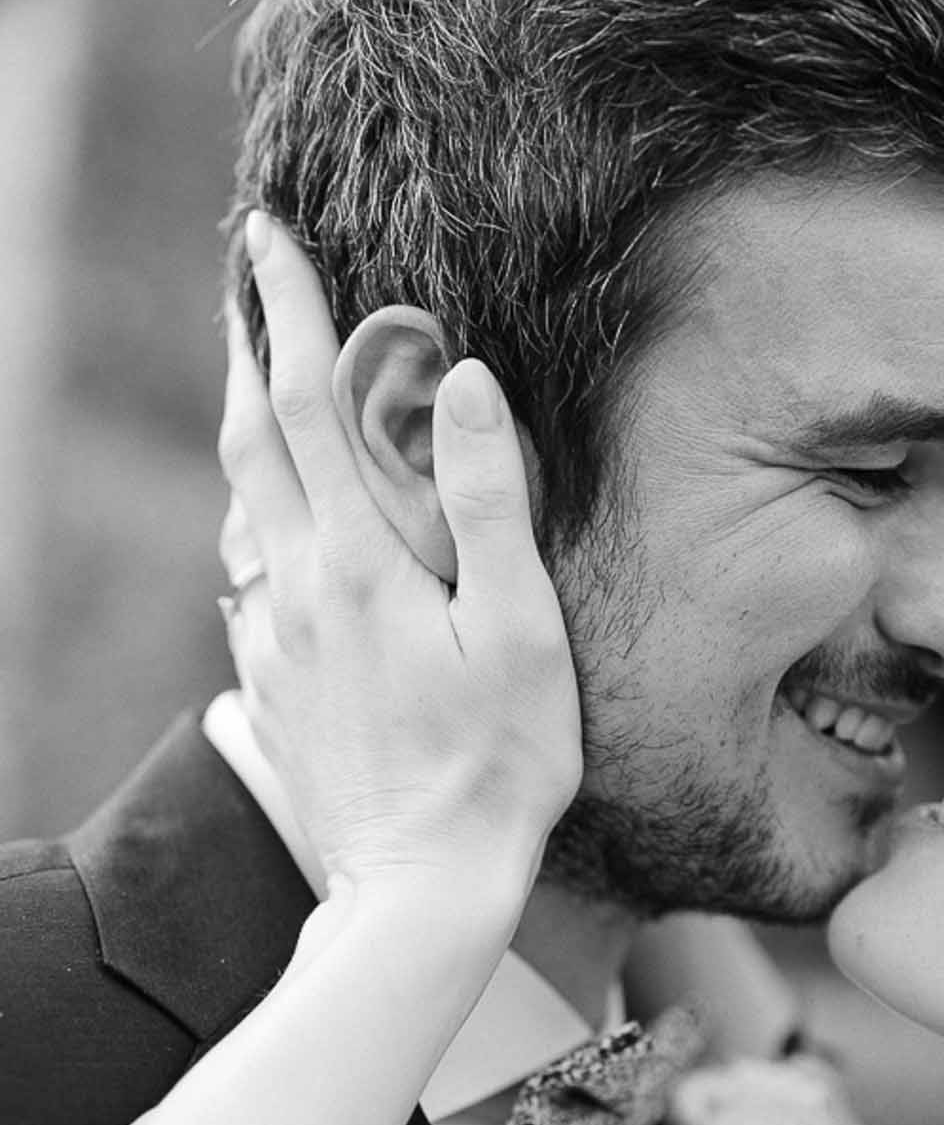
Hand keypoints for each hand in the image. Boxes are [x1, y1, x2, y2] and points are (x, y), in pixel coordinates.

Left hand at [218, 214, 581, 904]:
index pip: (301, 405)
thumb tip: (463, 381)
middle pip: (248, 442)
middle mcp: (296, 589)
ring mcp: (274, 641)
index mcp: (357, 563)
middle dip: (244, 347)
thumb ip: (486, 502)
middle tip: (245, 277)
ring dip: (247, 428)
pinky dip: (263, 515)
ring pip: (245, 508)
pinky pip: (256, 574)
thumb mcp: (518, 632)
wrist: (417, 889)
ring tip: (260, 377)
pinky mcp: (276, 686)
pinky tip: (282, 519)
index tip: (270, 236)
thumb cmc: (493, 766)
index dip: (285, 313)